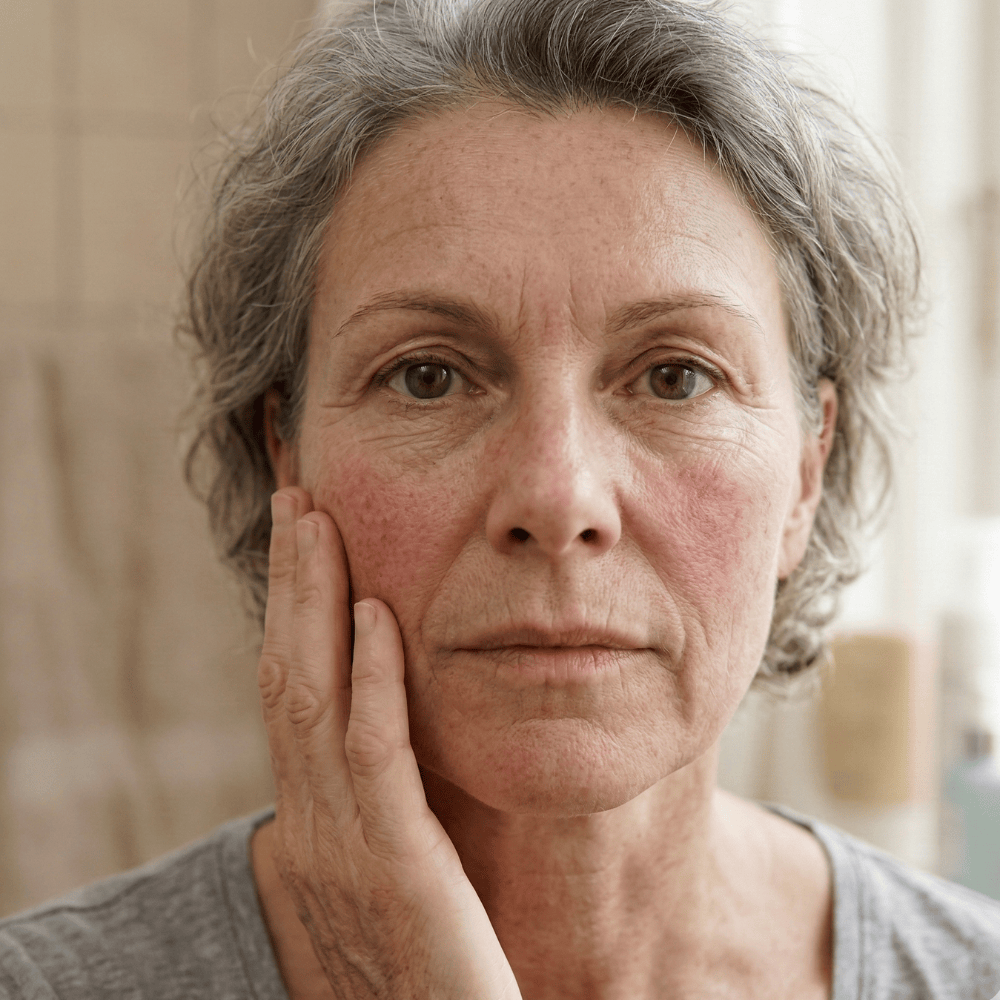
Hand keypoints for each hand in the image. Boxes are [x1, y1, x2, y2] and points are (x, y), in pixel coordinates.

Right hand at [258, 487, 520, 999]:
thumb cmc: (424, 974)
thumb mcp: (388, 881)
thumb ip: (381, 816)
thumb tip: (382, 747)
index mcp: (313, 825)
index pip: (291, 701)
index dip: (290, 619)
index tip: (303, 546)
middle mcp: (312, 826)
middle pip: (288, 680)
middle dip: (292, 587)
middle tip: (298, 505)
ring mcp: (344, 846)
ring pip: (316, 700)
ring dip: (316, 605)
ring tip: (320, 525)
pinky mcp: (396, 868)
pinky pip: (378, 757)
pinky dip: (374, 680)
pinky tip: (380, 615)